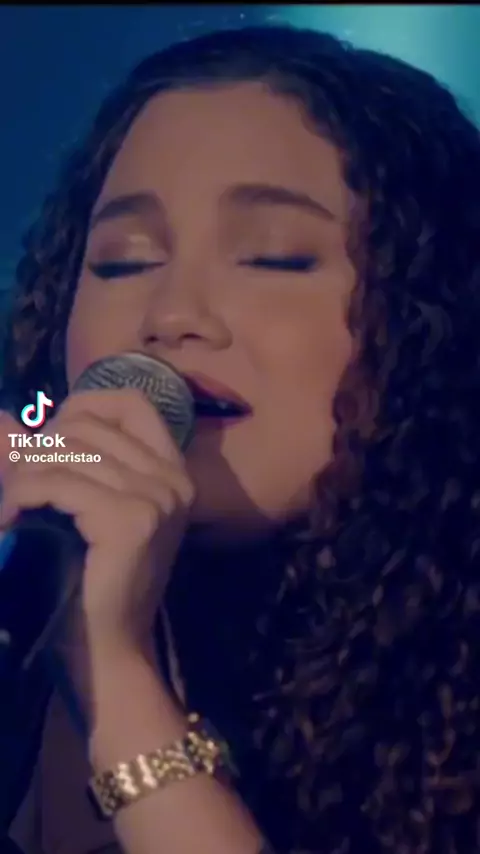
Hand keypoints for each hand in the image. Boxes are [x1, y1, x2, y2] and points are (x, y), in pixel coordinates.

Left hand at [0, 388, 193, 646]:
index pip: (131, 402)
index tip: (48, 436)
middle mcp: (172, 478)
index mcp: (172, 470)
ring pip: (65, 454)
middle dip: (37, 451)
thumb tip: (3, 420)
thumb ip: (61, 461)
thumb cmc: (95, 579)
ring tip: (11, 506)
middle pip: (86, 427)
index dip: (84, 404)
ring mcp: (156, 498)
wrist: (108, 646)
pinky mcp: (131, 520)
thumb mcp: (89, 508)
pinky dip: (22, 496)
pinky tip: (11, 518)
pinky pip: (57, 484)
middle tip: (18, 489)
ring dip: (22, 477)